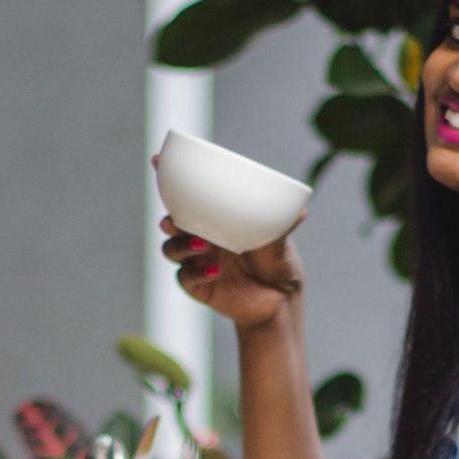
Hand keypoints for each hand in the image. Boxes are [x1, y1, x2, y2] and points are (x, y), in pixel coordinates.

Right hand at [153, 159, 305, 331]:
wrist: (281, 298)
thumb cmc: (277, 261)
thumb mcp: (280, 239)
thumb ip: (282, 225)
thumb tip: (300, 211)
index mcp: (215, 220)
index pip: (186, 198)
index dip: (168, 180)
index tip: (158, 160)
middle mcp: (201, 238)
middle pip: (171, 223)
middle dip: (169, 219)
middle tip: (175, 220)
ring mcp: (197, 262)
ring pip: (172, 250)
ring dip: (181, 245)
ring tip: (203, 245)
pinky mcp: (199, 287)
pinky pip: (185, 277)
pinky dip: (195, 273)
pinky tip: (215, 271)